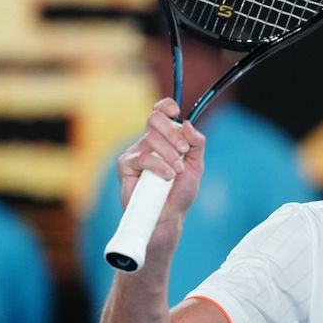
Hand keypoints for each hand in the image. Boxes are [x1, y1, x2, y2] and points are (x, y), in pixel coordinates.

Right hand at [117, 98, 206, 224]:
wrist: (169, 215)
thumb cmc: (179, 191)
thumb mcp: (196, 165)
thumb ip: (196, 143)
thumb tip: (187, 123)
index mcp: (164, 137)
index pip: (160, 112)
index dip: (166, 106)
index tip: (176, 111)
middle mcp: (148, 141)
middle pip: (155, 119)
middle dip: (173, 133)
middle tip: (183, 151)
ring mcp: (135, 152)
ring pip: (151, 138)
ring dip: (169, 154)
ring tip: (177, 171)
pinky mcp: (125, 166)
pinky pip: (142, 157)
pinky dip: (158, 166)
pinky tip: (166, 176)